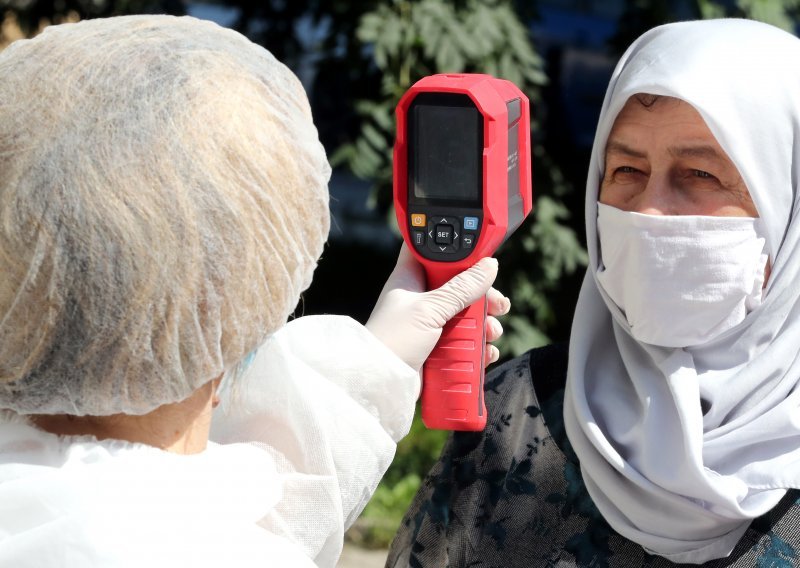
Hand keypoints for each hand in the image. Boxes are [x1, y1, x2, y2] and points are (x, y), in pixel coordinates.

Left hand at [366, 244, 510, 372]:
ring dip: (485, 324)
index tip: (481, 256)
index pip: (433, 253)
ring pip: (466, 316)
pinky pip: (465, 343)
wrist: (378, 384)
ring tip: (491, 333)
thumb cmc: (392, 340)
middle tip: (498, 305)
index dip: (456, 251)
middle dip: (483, 296)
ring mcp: (430, 325)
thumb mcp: (429, 309)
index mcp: (411, 279)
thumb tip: (489, 266)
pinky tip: (486, 353)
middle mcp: (421, 299)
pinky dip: (478, 347)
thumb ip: (461, 288)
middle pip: (459, 286)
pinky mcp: (437, 349)